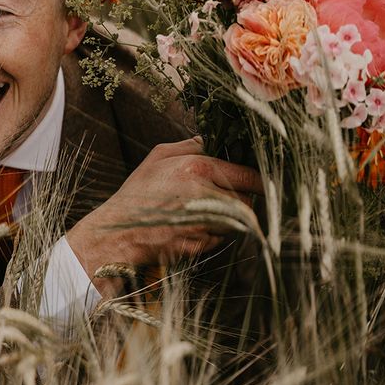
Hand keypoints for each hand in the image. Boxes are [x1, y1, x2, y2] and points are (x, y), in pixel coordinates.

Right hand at [66, 137, 263, 296]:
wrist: (119, 233)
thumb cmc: (137, 194)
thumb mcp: (157, 157)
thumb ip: (190, 145)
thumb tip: (214, 140)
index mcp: (196, 167)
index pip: (247, 174)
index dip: (259, 180)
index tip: (265, 183)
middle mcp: (205, 194)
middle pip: (247, 199)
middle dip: (243, 200)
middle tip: (230, 199)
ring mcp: (205, 222)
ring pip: (239, 220)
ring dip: (230, 218)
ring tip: (205, 214)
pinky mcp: (202, 244)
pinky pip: (224, 238)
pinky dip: (216, 234)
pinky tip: (195, 229)